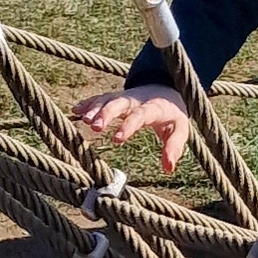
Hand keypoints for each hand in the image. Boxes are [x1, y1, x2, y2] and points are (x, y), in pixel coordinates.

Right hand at [71, 85, 192, 173]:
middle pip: (120, 103)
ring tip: (83, 120)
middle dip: (107, 113)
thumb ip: (175, 146)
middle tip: (94, 127)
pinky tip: (76, 111)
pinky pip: (101, 99)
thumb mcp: (181, 128)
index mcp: (154, 107)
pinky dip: (89, 104)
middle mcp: (136, 100)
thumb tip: (168, 168)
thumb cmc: (172, 114)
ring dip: (95, 109)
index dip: (128, 126)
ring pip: (108, 99)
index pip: (140, 115)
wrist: (168, 89)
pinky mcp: (116, 98)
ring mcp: (124, 97)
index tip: (116, 139)